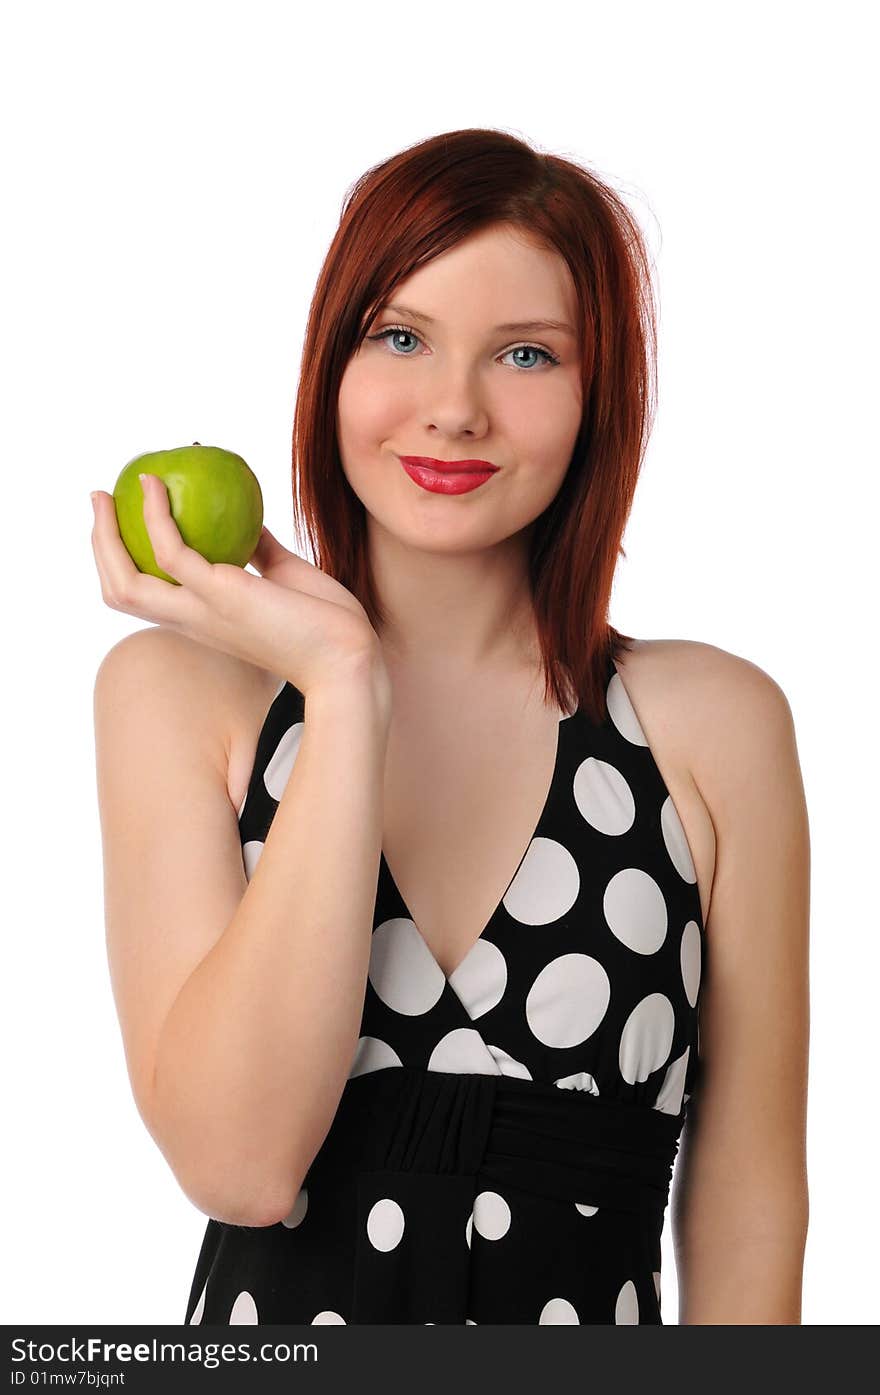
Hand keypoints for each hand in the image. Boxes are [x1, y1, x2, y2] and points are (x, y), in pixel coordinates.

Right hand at [90, 473, 384, 695]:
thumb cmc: (323, 622)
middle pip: (119, 590)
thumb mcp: (284, 576)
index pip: (144, 595)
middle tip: (100, 499)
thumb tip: (250, 522)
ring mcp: (202, 610)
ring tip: (115, 489)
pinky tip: (159, 484)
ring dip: (108, 533)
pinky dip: (156, 514)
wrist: (349, 657)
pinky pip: (170, 551)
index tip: (121, 517)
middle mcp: (193, 619)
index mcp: (203, 617)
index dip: (122, 559)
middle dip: (99, 545)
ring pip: (126, 580)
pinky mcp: (220, 594)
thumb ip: (260, 551)